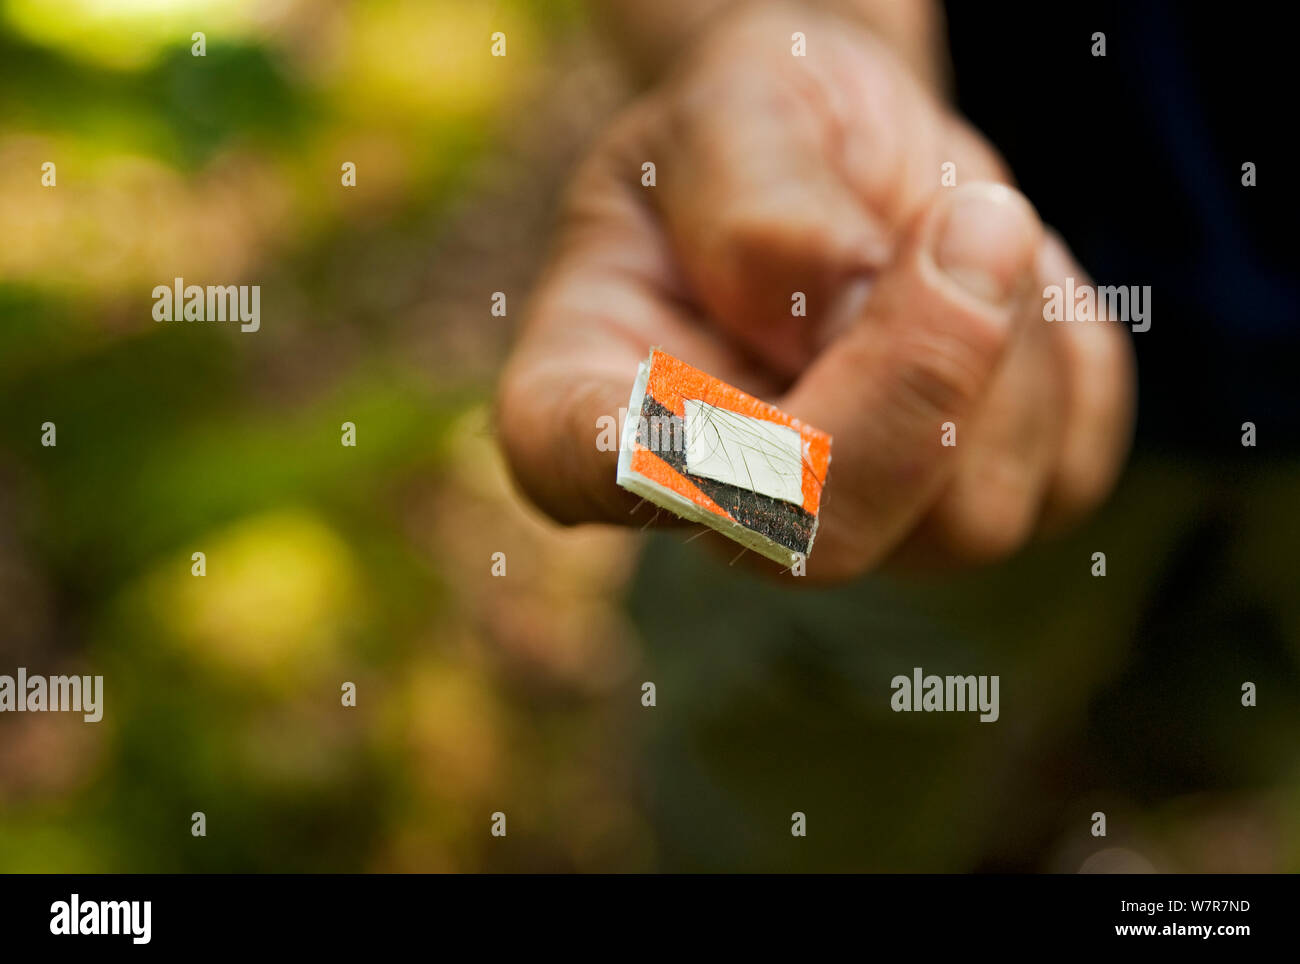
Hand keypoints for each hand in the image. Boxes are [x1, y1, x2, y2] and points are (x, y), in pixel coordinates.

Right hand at [497, 1, 1133, 581]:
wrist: (841, 154)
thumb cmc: (754, 127)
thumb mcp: (731, 102)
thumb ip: (759, 203)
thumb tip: (843, 309)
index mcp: (580, 402)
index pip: (595, 470)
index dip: (699, 440)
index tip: (795, 318)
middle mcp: (702, 503)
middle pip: (819, 542)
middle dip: (924, 380)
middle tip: (977, 212)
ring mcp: (831, 531)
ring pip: (969, 519)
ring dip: (1007, 338)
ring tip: (956, 226)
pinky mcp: (954, 524)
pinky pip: (1063, 476)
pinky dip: (1064, 358)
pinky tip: (1000, 289)